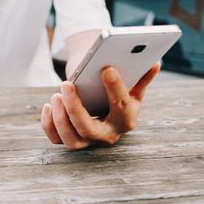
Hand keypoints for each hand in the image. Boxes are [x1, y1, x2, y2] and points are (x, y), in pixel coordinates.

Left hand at [41, 63, 160, 148]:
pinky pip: (55, 138)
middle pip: (89, 129)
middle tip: (66, 84)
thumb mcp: (132, 87)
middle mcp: (107, 135)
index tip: (106, 68)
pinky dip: (49, 124)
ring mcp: (88, 141)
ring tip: (56, 95)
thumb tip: (155, 62)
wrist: (104, 106)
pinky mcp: (71, 139)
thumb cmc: (118, 94)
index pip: (121, 107)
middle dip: (75, 108)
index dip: (115, 88)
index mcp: (126, 121)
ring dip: (60, 118)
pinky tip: (48, 105)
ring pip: (71, 139)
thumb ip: (142, 77)